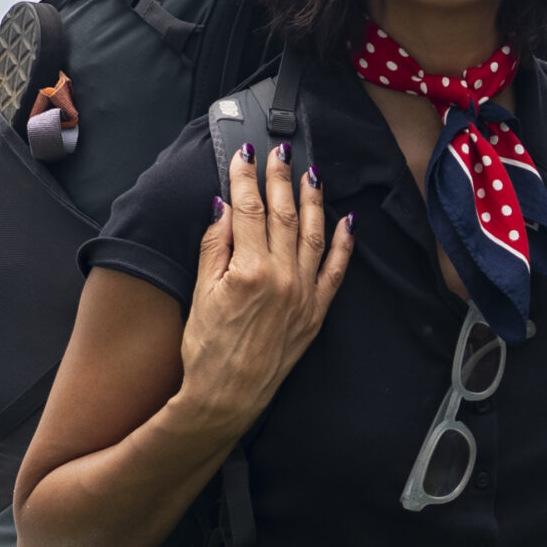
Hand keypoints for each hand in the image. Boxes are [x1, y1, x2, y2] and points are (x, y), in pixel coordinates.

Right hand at [174, 143, 354, 438]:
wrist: (228, 396)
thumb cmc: (207, 348)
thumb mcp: (200, 293)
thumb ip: (214, 246)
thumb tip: (224, 206)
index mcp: (248, 270)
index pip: (248, 210)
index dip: (246, 178)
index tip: (245, 153)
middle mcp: (282, 277)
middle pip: (284, 214)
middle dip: (281, 178)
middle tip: (279, 151)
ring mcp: (304, 293)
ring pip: (314, 234)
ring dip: (313, 200)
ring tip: (311, 173)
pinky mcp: (317, 311)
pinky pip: (337, 270)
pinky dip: (344, 243)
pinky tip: (346, 220)